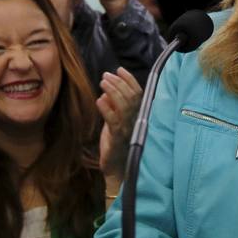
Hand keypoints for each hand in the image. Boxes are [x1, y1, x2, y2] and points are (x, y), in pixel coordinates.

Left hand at [97, 68, 142, 186]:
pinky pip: (113, 121)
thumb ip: (112, 107)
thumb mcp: (114, 122)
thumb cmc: (116, 144)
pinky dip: (106, 109)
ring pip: (124, 106)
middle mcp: (136, 121)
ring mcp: (128, 130)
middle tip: (106, 75)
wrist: (116, 168)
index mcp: (137, 116)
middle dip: (118, 83)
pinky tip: (99, 100)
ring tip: (102, 82)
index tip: (119, 69)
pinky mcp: (118, 139)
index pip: (138, 93)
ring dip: (113, 91)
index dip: (129, 80)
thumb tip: (105, 93)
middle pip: (131, 97)